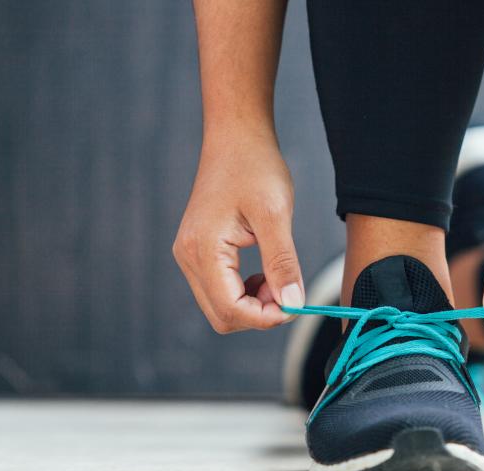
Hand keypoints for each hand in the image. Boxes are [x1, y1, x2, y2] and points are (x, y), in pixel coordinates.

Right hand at [173, 131, 303, 332]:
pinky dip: (246, 292)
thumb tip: (292, 304)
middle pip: (222, 316)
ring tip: (279, 277)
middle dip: (259, 314)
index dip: (266, 318)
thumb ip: (282, 263)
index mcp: (202, 250)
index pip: (231, 310)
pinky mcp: (198, 252)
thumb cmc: (255, 168)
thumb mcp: (275, 215)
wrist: (236, 138)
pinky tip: (266, 272)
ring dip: (254, 304)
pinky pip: (220, 289)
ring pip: (221, 306)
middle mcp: (188, 257)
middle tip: (289, 290)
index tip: (295, 305)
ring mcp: (190, 255)